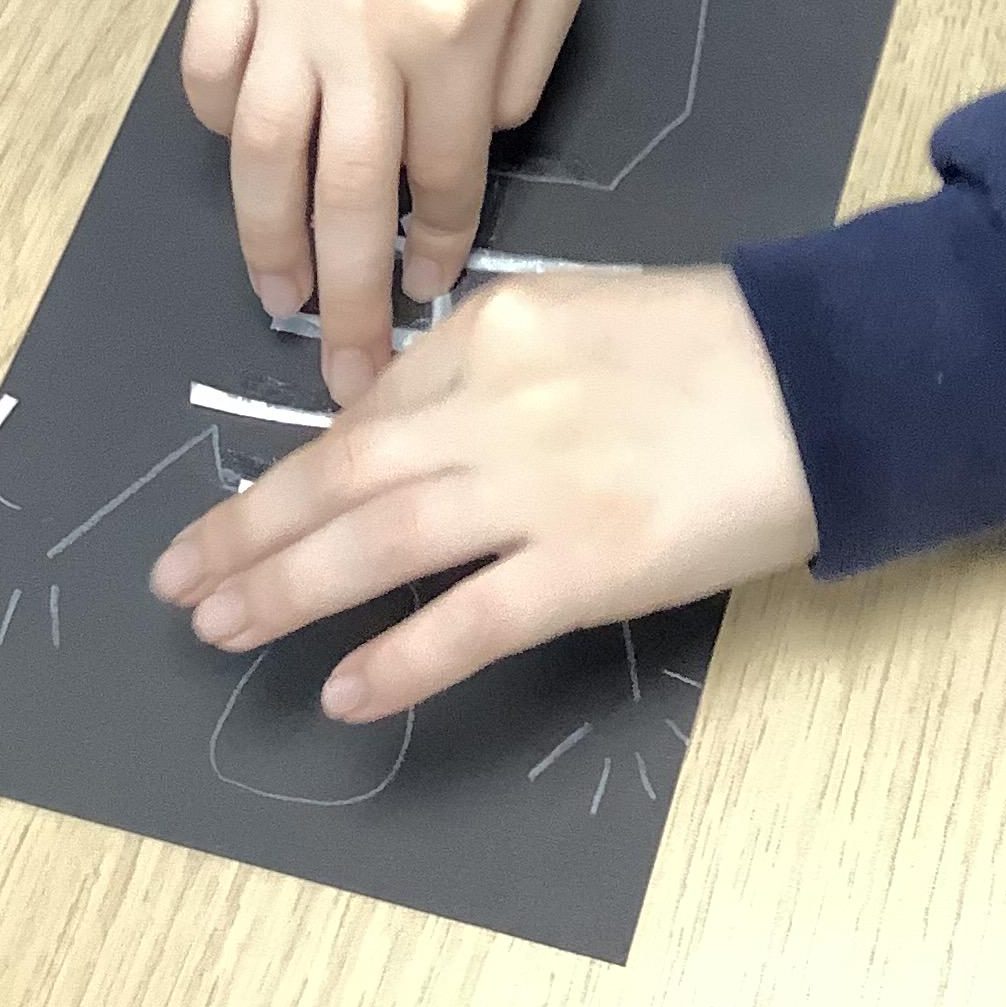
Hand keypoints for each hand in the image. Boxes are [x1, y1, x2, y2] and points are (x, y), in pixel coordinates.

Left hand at [148, 266, 817, 713]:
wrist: (825, 377)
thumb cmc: (717, 344)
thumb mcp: (585, 316)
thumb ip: (493, 367)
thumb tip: (402, 428)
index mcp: (498, 329)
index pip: (371, 410)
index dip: (297, 471)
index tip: (248, 511)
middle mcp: (499, 401)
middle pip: (342, 475)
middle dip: (249, 530)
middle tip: (180, 578)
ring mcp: (540, 486)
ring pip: (377, 544)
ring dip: (285, 589)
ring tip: (221, 626)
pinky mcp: (588, 564)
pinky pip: (467, 621)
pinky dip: (395, 659)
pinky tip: (343, 690)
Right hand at [182, 0, 582, 403]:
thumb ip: (523, 66)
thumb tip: (471, 151)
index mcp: (455, 30)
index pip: (443, 178)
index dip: (434, 249)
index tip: (421, 300)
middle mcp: (363, 30)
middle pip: (345, 196)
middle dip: (343, 300)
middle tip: (338, 374)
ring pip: (260, 152)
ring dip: (265, 238)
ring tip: (276, 297)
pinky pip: (209, 70)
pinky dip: (219, 123)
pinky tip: (243, 162)